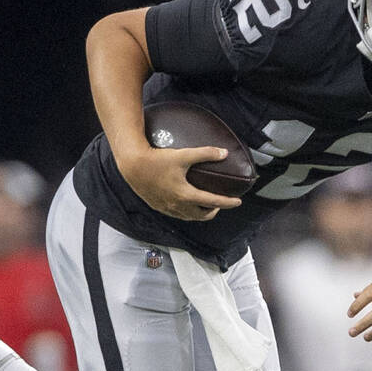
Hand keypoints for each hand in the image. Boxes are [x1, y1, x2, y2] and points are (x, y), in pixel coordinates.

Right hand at [119, 144, 242, 221]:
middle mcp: (178, 206)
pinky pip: (177, 215)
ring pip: (189, 218)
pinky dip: (187, 213)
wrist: (133, 166)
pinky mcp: (158, 207)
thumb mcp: (183, 155)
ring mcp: (167, 208)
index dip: (228, 202)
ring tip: (205, 205)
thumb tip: (224, 153)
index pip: (213, 202)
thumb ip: (205, 153)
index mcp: (186, 195)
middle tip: (220, 203)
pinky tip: (186, 205)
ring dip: (200, 214)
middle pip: (202, 215)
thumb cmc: (158, 159)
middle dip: (214, 211)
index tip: (238, 201)